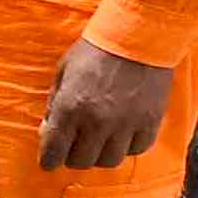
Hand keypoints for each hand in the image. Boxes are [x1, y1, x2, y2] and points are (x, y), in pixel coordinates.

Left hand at [39, 34, 172, 171]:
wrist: (139, 35)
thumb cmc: (96, 50)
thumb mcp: (63, 72)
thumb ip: (55, 104)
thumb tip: (48, 131)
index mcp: (70, 108)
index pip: (53, 153)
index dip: (49, 160)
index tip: (50, 160)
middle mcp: (97, 122)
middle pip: (81, 162)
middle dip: (74, 156)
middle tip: (76, 145)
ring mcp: (125, 124)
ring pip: (109, 161)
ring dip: (101, 154)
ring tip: (100, 140)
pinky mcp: (150, 122)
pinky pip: (136, 150)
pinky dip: (127, 146)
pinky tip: (123, 134)